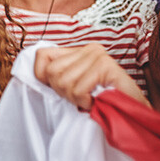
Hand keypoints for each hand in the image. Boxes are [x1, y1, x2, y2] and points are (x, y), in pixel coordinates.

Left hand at [34, 44, 149, 109]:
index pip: (41, 55)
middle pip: (51, 72)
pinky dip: (84, 102)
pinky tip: (95, 102)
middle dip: (61, 91)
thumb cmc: (96, 102)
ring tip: (88, 100)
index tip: (61, 90)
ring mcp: (99, 56)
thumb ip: (53, 77)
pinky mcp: (108, 67)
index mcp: (77, 50)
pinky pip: (79, 89)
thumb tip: (29, 76)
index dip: (43, 77)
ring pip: (63, 82)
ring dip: (74, 99)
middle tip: (79, 97)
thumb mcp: (69, 88)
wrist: (130, 112)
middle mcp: (89, 48)